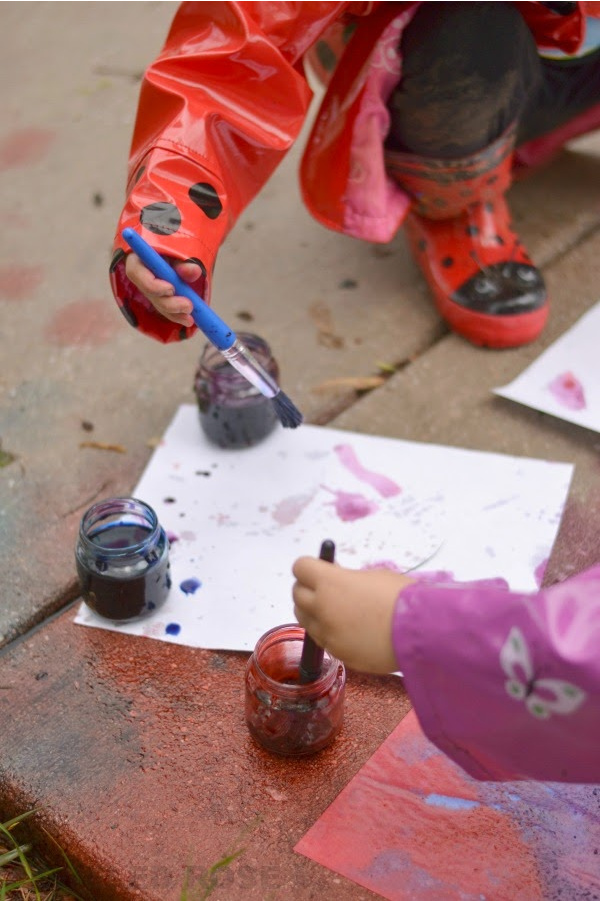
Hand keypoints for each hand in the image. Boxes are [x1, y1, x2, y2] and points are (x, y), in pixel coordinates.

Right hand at [125, 252, 203, 327]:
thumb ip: (184, 260)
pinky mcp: (159, 296)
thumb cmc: (175, 244)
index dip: (151, 284)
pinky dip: (177, 315)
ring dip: (175, 313)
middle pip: (149, 293)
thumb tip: (194, 270)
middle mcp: (140, 274)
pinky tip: (189, 321)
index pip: (136, 272)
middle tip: (188, 306)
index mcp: (138, 257)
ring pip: (158, 304)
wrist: (177, 245)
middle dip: (169, 303)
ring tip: (190, 318)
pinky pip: (165, 309)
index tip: (171, 289)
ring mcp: (149, 287)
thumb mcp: (179, 247)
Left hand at [292, 557, 413, 673]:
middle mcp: (322, 608)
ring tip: (337, 611)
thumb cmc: (401, 597)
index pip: (300, 567)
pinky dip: (329, 632)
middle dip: (308, 589)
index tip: (321, 569)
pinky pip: (323, 639)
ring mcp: (328, 634)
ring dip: (314, 612)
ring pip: (305, 619)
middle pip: (297, 594)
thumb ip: (346, 579)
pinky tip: (349, 630)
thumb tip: (335, 581)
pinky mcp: (338, 653)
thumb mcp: (372, 576)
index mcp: (330, 582)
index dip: (310, 567)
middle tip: (326, 590)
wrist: (421, 632)